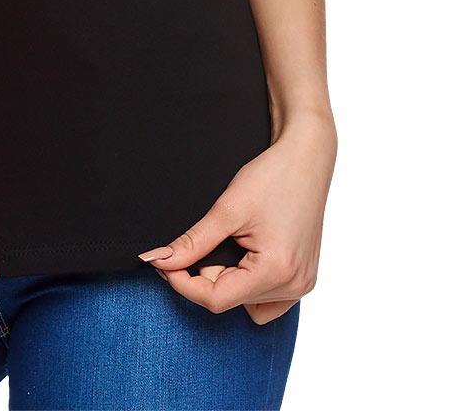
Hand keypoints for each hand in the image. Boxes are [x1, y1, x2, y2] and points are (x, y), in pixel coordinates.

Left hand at [138, 111, 336, 322]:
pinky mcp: (304, 279)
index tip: (164, 263)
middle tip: (202, 241)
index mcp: (277, 271)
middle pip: (231, 301)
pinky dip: (250, 285)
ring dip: (229, 283)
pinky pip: (268, 300)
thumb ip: (192, 242)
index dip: (183, 283)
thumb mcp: (227, 209)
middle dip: (206, 276)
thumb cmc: (272, 177)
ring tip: (231, 245)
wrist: (306, 160)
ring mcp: (302, 285)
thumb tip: (158, 260)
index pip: (216, 299)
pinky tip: (247, 258)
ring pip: (248, 304)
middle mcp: (294, 286)